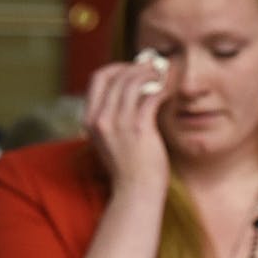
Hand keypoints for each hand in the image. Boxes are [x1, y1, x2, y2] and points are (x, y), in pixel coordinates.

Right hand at [82, 52, 171, 195]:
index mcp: (90, 120)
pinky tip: (167, 91)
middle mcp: (100, 119)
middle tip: (152, 67)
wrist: (136, 190)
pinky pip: (150, 95)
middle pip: (115, 75)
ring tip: (161, 76)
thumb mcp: (109, 138)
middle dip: (135, 67)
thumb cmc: (128, 166)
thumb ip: (112, 116)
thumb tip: (128, 90)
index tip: (132, 69)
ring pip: (132, 81)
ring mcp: (118, 124)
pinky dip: (161, 88)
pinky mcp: (138, 128)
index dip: (117, 68)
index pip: (98, 78)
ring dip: (149, 74)